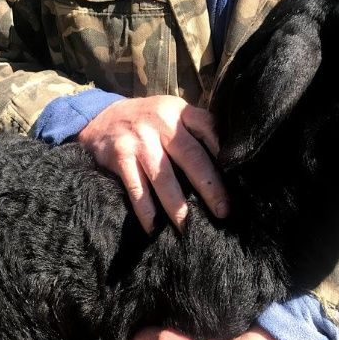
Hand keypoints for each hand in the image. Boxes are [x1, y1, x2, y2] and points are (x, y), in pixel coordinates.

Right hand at [78, 96, 228, 232]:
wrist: (100, 118)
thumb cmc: (146, 122)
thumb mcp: (171, 113)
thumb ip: (195, 129)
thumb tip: (227, 163)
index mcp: (180, 111)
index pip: (209, 127)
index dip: (224, 151)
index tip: (238, 176)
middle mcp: (162, 123)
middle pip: (191, 157)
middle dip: (209, 187)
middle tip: (223, 212)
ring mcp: (140, 140)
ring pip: (163, 178)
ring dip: (177, 206)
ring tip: (187, 227)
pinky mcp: (120, 156)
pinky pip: (136, 188)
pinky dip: (145, 210)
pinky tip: (152, 227)